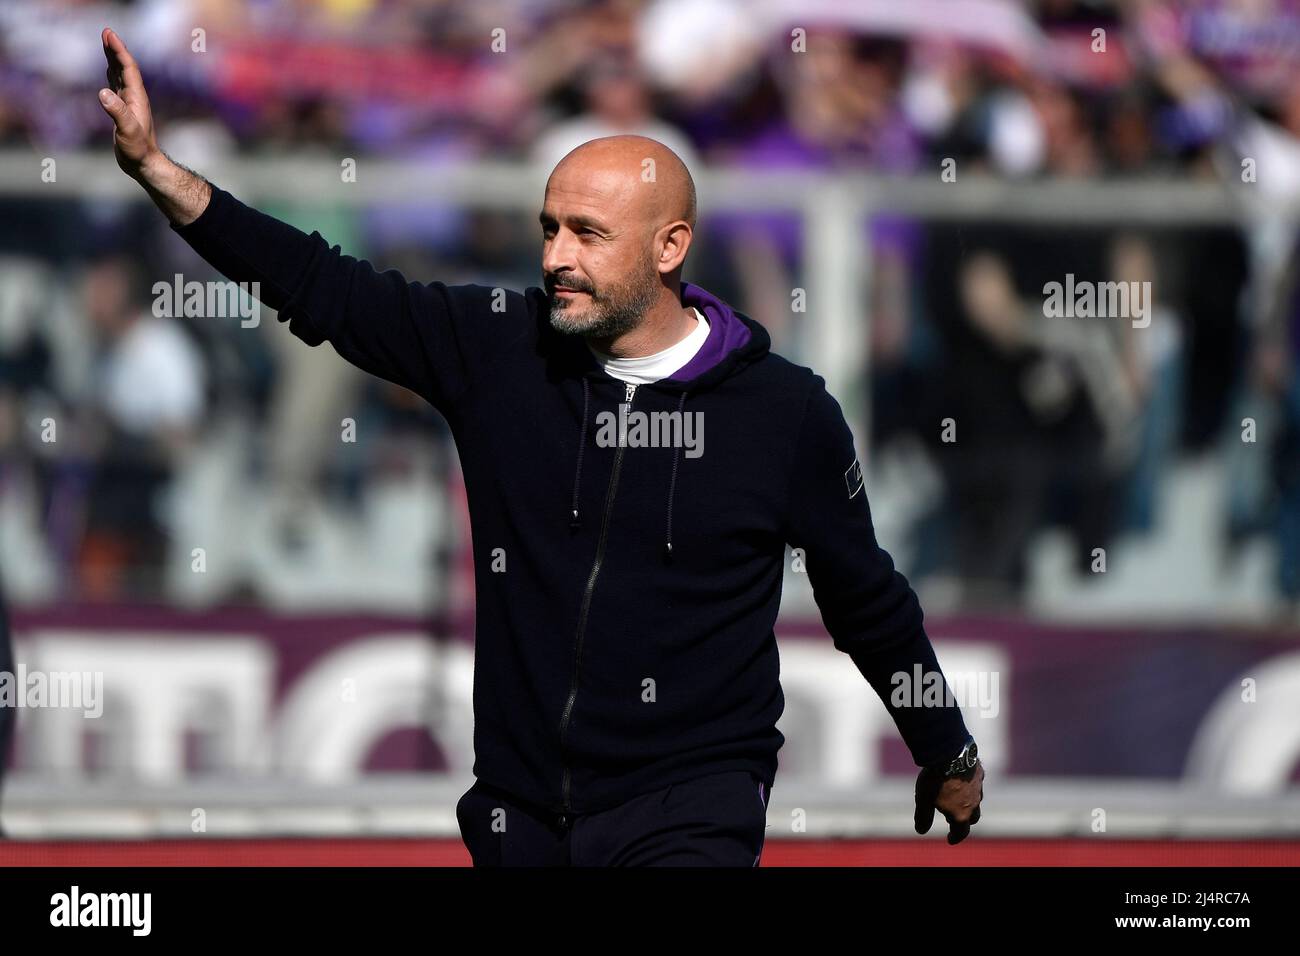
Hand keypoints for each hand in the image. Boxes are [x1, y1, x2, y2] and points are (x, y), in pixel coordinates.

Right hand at [98, 27, 159, 179]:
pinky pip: (116, 86)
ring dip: (113, 59)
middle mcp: (134, 97)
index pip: (128, 68)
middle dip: (115, 49)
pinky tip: (109, 70)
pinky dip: (111, 74)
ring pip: (120, 75)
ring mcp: (129, 103)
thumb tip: (102, 93)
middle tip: (106, 32)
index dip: (118, 50)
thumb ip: (117, 112)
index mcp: (136, 98)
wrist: (143, 164)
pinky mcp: (123, 111)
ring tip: (106, 44)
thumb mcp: (127, 130)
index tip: (108, 34)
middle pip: (124, 67)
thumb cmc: (137, 149)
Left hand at [914, 759, 983, 844]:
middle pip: (972, 817)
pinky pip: (976, 783)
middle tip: (952, 818)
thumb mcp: (923, 800)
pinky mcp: (980, 773)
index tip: (950, 839)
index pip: (961, 831)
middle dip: (964, 820)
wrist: (949, 753)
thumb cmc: (935, 779)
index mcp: (961, 814)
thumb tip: (921, 831)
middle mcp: (974, 803)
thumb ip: (923, 816)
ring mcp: (978, 788)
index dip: (955, 837)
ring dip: (968, 803)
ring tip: (957, 798)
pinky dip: (970, 786)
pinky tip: (962, 780)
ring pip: (976, 800)